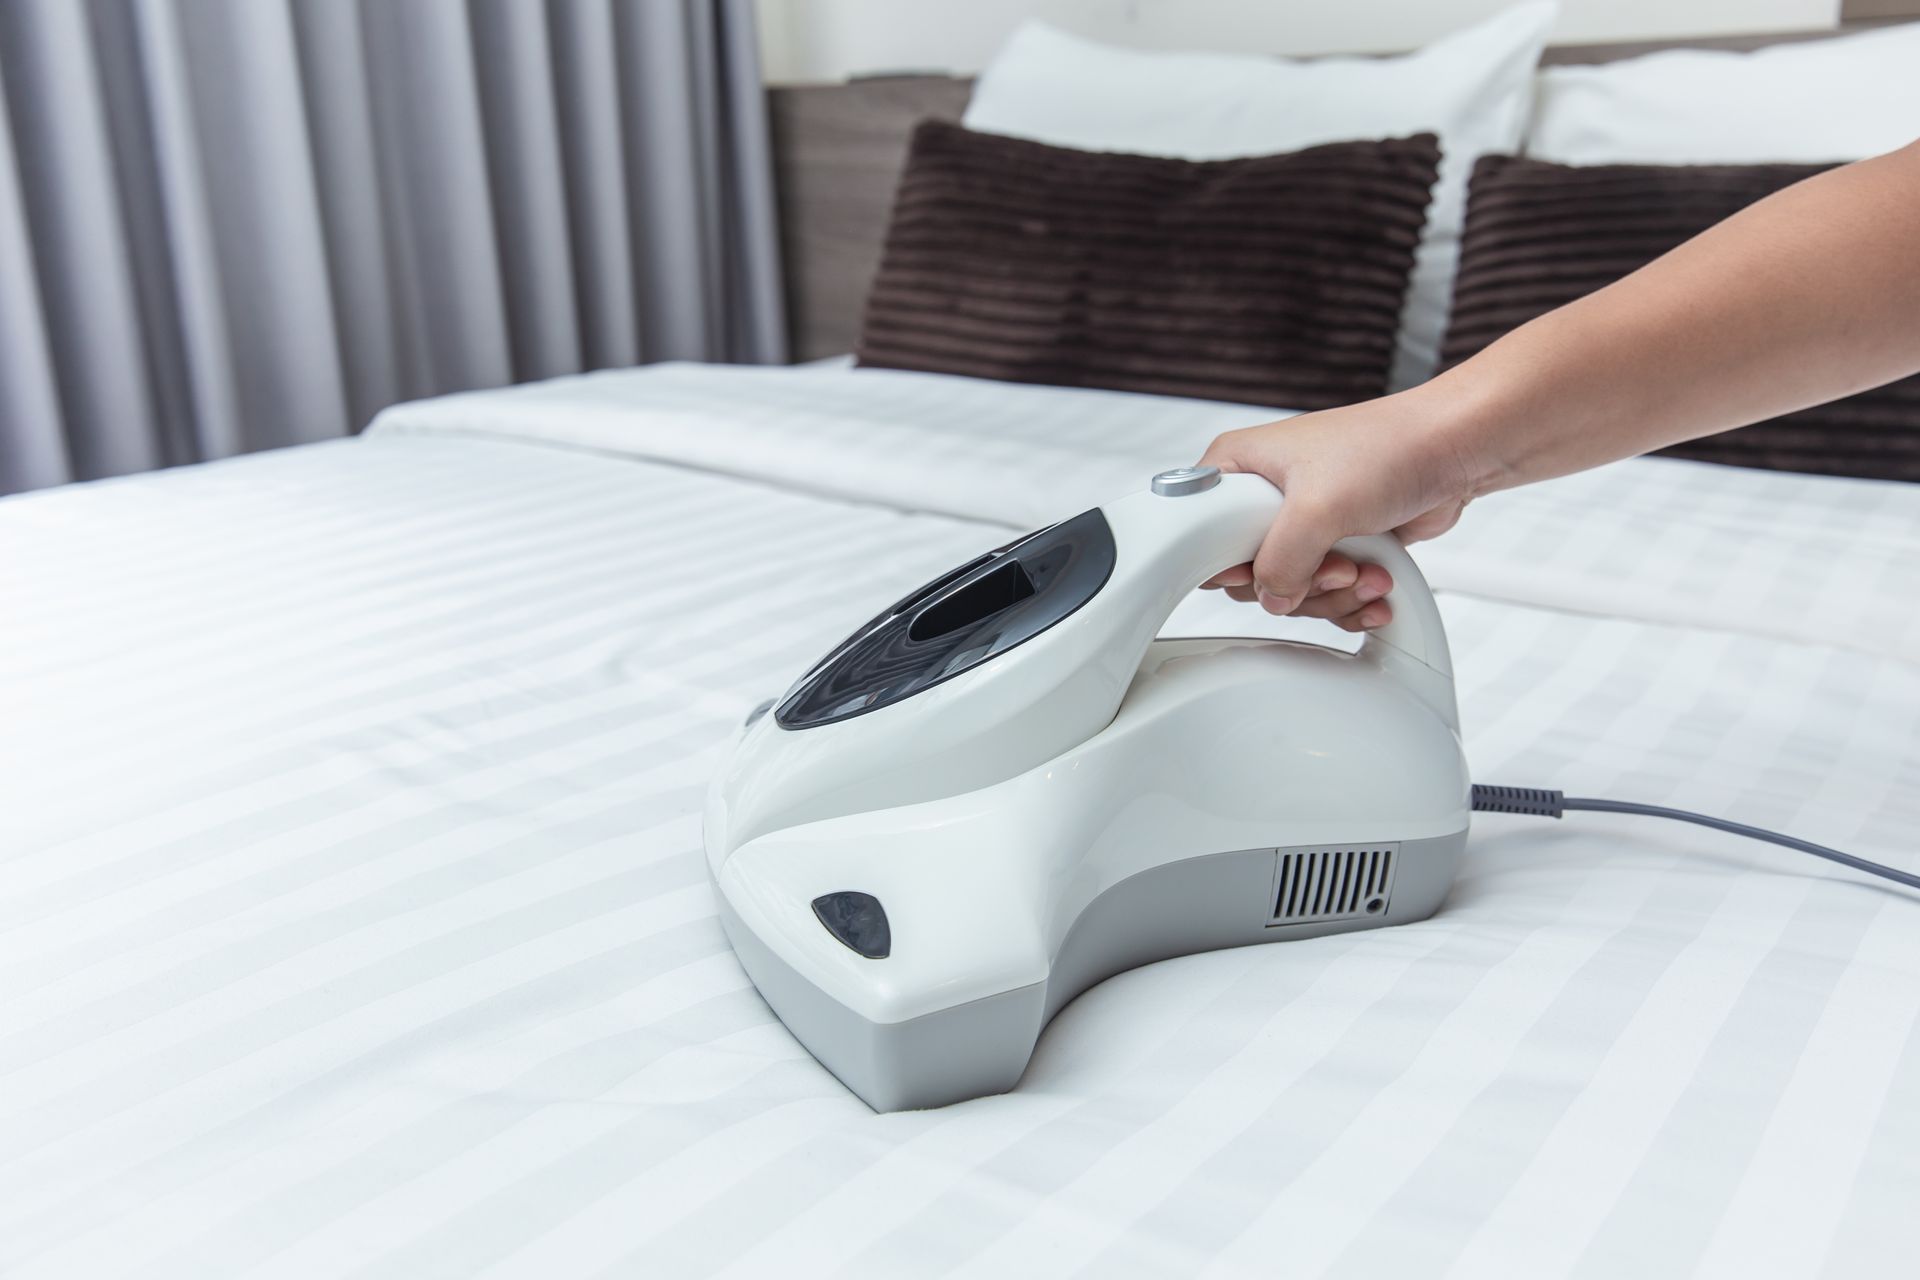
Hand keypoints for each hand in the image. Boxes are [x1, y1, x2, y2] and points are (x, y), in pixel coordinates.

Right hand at [1196, 390, 1477, 630]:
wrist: (1455, 450)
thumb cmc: (1389, 447)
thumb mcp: (1318, 506)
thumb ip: (1281, 562)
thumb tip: (1272, 598)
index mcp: (1238, 468)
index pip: (1198, 533)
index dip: (1229, 562)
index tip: (1261, 569)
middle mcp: (1263, 496)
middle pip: (1248, 575)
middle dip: (1299, 583)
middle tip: (1332, 563)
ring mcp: (1299, 523)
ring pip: (1289, 591)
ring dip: (1335, 594)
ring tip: (1366, 572)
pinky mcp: (1332, 544)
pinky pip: (1324, 594)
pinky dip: (1352, 602)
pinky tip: (1377, 588)